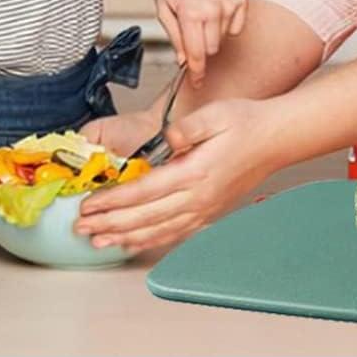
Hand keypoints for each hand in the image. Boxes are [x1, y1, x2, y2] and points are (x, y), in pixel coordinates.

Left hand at [75, 97, 282, 253]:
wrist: (276, 139)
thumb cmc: (247, 123)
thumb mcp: (215, 114)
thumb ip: (187, 128)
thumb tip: (165, 140)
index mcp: (195, 172)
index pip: (145, 192)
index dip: (114, 200)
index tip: (89, 204)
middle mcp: (198, 198)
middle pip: (145, 217)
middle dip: (109, 223)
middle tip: (80, 228)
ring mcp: (204, 209)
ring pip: (157, 231)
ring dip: (124, 237)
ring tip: (98, 242)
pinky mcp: (209, 213)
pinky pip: (174, 234)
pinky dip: (150, 241)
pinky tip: (133, 242)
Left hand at [155, 0, 246, 85]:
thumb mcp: (164, 10)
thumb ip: (175, 38)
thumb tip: (184, 61)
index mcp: (191, 14)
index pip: (197, 54)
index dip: (196, 72)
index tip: (197, 82)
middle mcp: (213, 10)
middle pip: (212, 49)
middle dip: (201, 48)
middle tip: (193, 34)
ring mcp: (229, 4)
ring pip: (223, 38)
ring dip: (213, 34)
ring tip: (203, 16)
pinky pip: (236, 27)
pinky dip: (227, 24)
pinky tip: (216, 12)